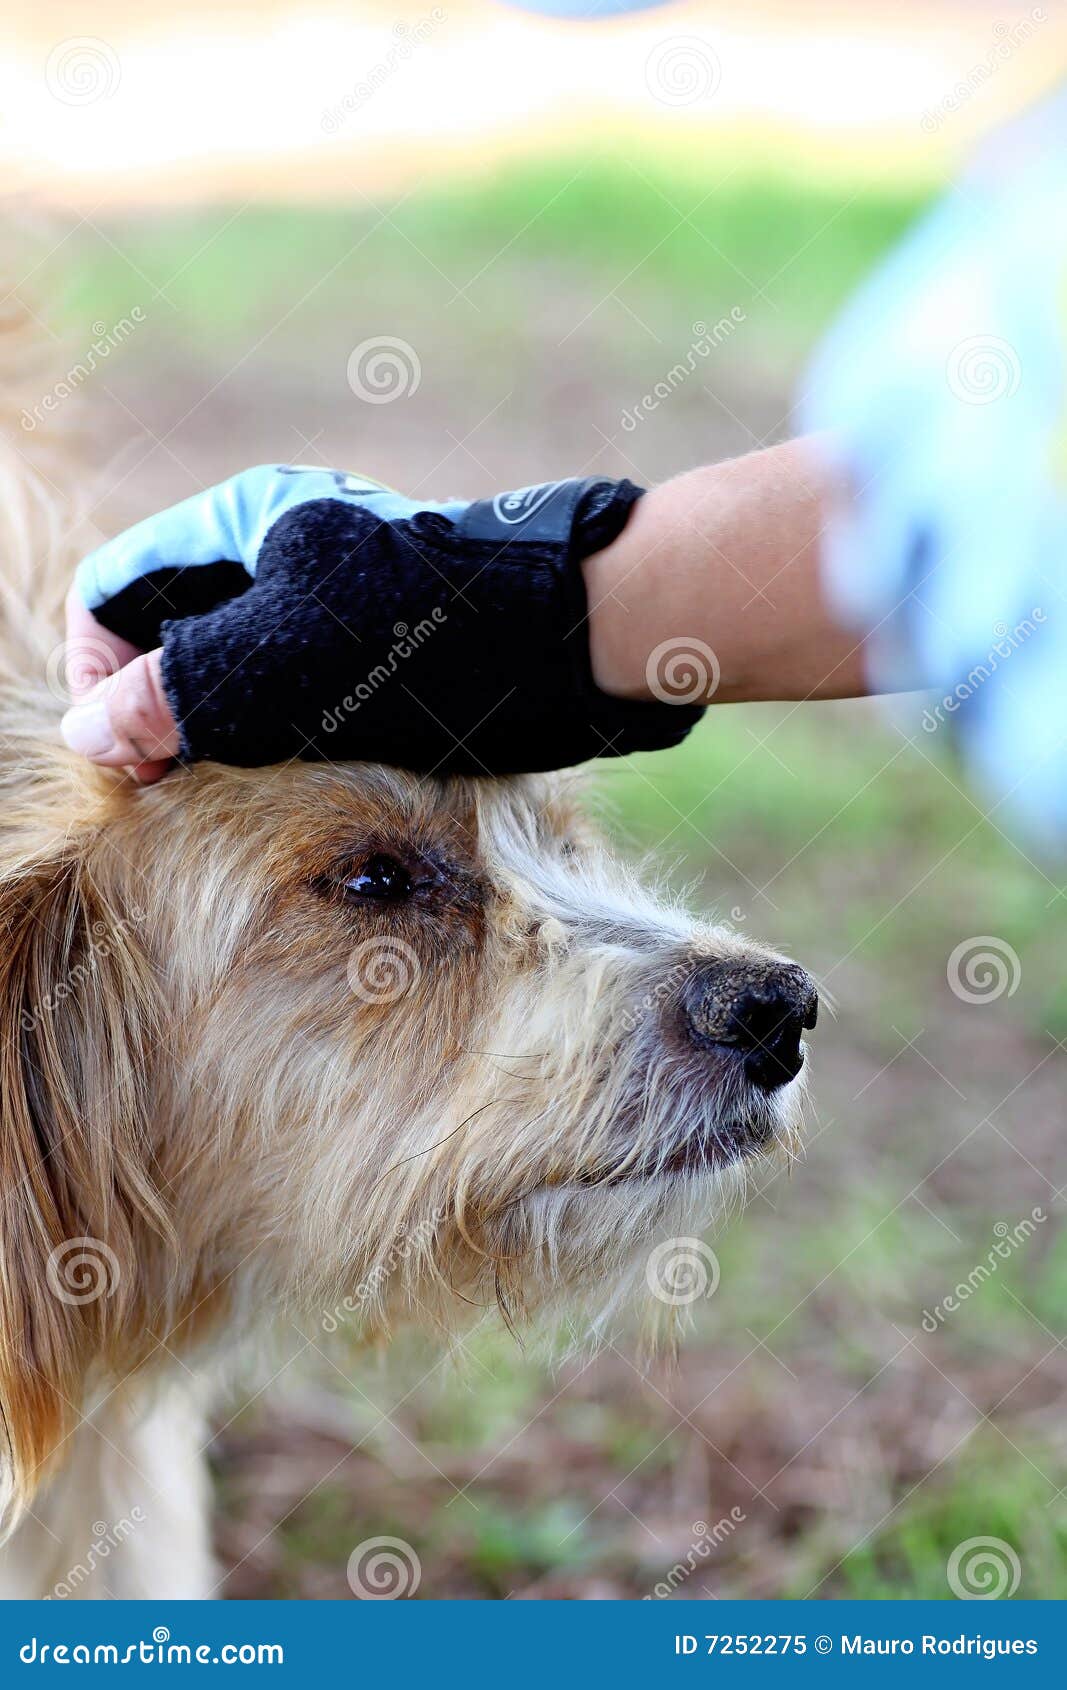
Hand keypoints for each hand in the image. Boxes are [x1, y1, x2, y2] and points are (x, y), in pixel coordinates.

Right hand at [61, 464, 699, 780]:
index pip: (114, 591)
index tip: (130, 752)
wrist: (583, 640)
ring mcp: (333, 601)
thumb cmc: (438, 638)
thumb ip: (174, 692)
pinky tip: (298, 777)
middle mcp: (281, 551)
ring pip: (232, 670)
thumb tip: (91, 732)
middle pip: (170, 632)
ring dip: (217, 733)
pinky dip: (275, 739)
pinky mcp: (380, 650)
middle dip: (158, 708)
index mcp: (243, 521)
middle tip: (175, 785)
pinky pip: (294, 695)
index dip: (99, 672)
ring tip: (234, 787)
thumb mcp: (282, 666)